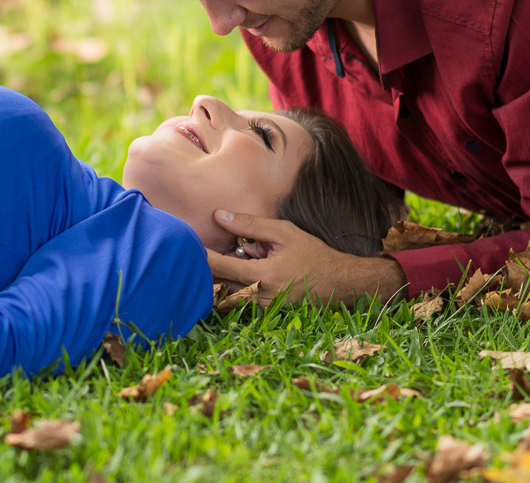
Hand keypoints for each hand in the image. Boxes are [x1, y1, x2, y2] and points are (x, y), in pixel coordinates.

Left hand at [206, 210, 406, 305]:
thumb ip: (250, 225)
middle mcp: (260, 297)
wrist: (340, 283)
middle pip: (219, 283)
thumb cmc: (312, 254)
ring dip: (224, 277)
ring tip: (235, 261)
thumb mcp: (283, 233)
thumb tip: (219, 216)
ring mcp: (262, 309)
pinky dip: (235, 286)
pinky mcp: (265, 313)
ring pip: (227, 293)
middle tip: (208, 250)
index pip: (220, 267)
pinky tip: (246, 271)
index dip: (202, 255)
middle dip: (212, 266)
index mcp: (263, 276)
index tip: (189, 243)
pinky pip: (240, 300)